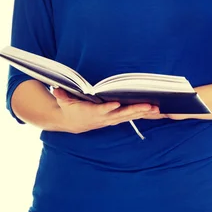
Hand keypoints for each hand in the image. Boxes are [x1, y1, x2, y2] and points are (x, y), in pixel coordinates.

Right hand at [52, 88, 166, 133]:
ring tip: (155, 108)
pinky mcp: (115, 119)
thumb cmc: (68, 108)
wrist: (71, 123)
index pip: (101, 110)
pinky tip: (152, 110)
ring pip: (128, 116)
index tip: (115, 104)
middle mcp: (103, 118)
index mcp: (91, 113)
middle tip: (148, 106)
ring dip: (142, 112)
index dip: (108, 108)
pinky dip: (140, 114)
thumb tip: (56, 88)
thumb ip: (61, 95)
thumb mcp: (62, 101)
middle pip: (120, 114)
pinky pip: (129, 117)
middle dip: (135, 110)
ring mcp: (110, 119)